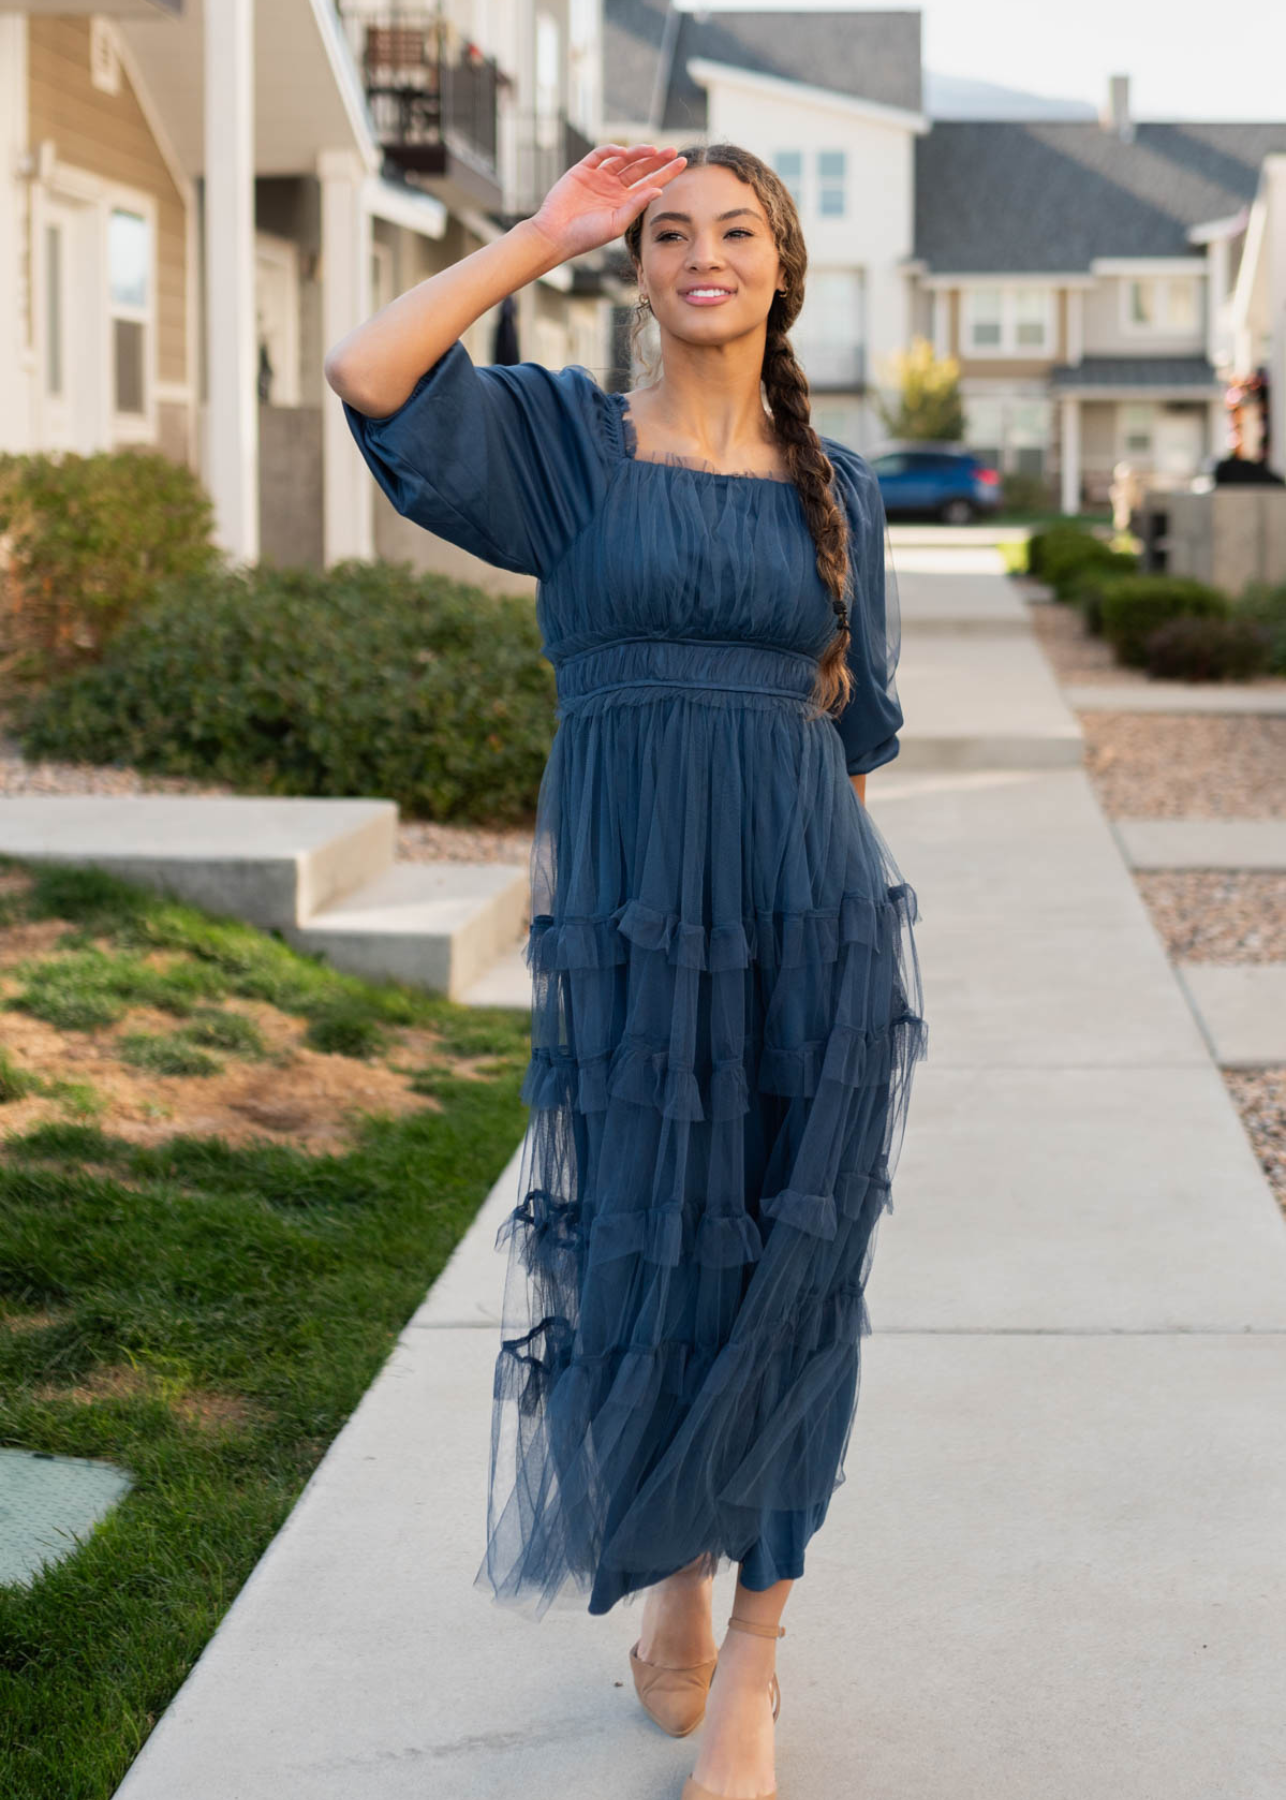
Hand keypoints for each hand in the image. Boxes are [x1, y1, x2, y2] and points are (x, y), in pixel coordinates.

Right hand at [527, 144, 687, 261]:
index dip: (666, 172)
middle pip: (640, 168)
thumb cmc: (586, 236)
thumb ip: (636, 206)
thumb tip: (658, 190)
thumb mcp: (616, 224)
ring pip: (623, 159)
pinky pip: (601, 155)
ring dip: (638, 153)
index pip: (650, 183)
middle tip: (673, 150)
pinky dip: (612, 150)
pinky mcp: (583, 170)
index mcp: (624, 202)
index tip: (682, 162)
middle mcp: (614, 188)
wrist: (556, 234)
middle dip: (657, 159)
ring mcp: (599, 177)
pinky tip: (624, 152)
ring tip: (652, 150)